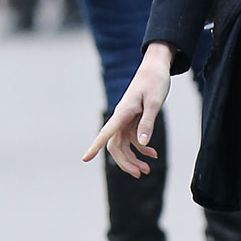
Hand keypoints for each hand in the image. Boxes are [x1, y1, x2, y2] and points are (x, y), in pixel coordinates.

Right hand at [83, 44, 173, 176]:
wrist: (156, 67)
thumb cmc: (155, 82)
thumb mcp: (154, 103)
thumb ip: (147, 123)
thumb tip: (142, 144)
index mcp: (122, 113)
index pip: (105, 133)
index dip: (94, 147)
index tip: (85, 158)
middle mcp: (121, 118)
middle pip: (115, 145)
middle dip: (126, 162)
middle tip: (140, 174)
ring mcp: (126, 119)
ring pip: (124, 145)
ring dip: (134, 158)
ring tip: (148, 170)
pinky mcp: (133, 119)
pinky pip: (133, 138)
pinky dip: (142, 148)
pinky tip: (153, 154)